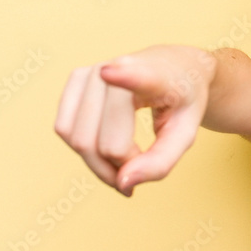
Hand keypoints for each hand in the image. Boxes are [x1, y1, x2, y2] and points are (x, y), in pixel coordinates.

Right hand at [54, 45, 215, 195]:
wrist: (177, 69)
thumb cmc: (182, 103)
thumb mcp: (186, 135)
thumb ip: (160, 163)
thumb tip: (123, 183)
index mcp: (157, 76)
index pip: (138, 76)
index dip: (123, 76)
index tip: (108, 72)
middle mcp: (117, 67)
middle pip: (99, 141)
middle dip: (119, 167)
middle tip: (143, 166)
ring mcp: (91, 71)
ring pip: (76, 138)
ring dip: (100, 163)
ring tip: (130, 159)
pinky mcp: (76, 78)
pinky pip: (65, 129)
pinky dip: (85, 150)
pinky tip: (111, 149)